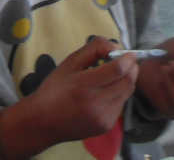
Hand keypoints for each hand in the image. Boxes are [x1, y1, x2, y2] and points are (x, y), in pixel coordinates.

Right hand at [0, 38, 137, 159]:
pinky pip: (120, 105)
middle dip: (132, 68)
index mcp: (84, 86)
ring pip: (127, 93)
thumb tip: (115, 47)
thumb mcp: (69, 63)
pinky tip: (105, 92)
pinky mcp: (106, 126)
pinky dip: (118, 94)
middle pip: (128, 82)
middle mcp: (96, 104)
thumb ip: (93, 49)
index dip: (128, 58)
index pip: (118, 69)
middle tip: (126, 61)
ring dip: (125, 81)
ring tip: (113, 75)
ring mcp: (103, 118)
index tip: (129, 53)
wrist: (42, 122)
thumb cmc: (54, 89)